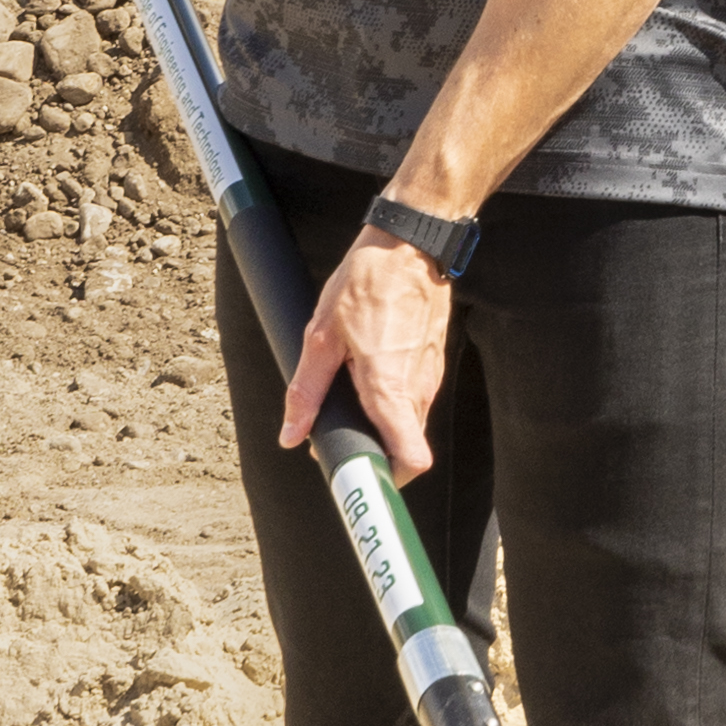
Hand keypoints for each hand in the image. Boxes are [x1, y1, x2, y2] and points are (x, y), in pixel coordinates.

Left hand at [284, 229, 456, 481]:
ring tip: (351, 399)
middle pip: (405, 448)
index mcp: (388, 386)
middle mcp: (417, 389)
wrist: (410, 245)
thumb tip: (291, 436)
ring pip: (409, 424)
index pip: (411, 457)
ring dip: (383, 427)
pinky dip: (393, 403)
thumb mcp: (321, 335)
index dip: (387, 479)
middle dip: (375, 453)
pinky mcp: (434, 365)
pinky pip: (415, 400)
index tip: (361, 480)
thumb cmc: (366, 282)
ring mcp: (431, 377)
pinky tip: (370, 374)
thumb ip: (306, 391)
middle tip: (339, 440)